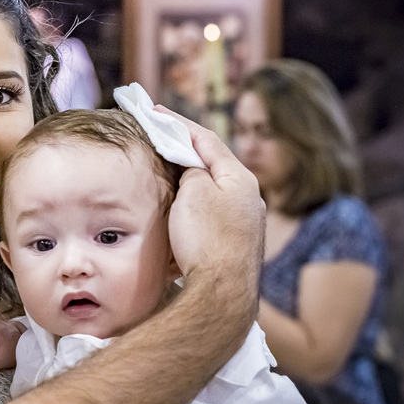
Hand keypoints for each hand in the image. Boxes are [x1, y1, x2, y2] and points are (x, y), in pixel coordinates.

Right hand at [154, 105, 263, 278]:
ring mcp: (245, 222)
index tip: (154, 111)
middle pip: (212, 163)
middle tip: (157, 137)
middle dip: (184, 149)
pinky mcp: (236, 243)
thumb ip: (192, 170)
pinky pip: (212, 211)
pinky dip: (192, 202)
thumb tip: (192, 170)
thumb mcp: (194, 191)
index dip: (178, 124)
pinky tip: (179, 207)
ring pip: (212, 189)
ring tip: (164, 170)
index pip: (206, 139)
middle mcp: (249, 197)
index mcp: (240, 178)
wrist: (222, 292)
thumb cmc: (207, 239)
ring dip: (188, 177)